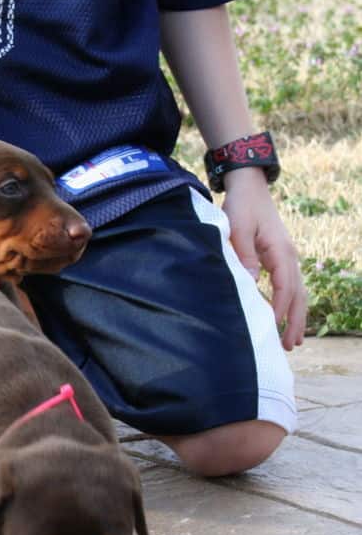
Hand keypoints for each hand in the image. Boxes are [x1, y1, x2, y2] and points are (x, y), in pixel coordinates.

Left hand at [222, 168, 306, 349]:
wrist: (249, 188)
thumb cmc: (242, 206)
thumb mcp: (238, 228)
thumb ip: (244, 255)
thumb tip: (252, 282)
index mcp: (280, 250)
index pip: (285, 286)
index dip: (279, 308)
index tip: (272, 327)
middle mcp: (289, 256)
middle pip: (297, 294)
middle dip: (295, 321)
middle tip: (291, 346)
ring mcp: (286, 257)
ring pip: (297, 292)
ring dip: (295, 316)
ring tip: (292, 341)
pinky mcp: (278, 258)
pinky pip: (289, 286)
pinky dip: (289, 304)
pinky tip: (283, 318)